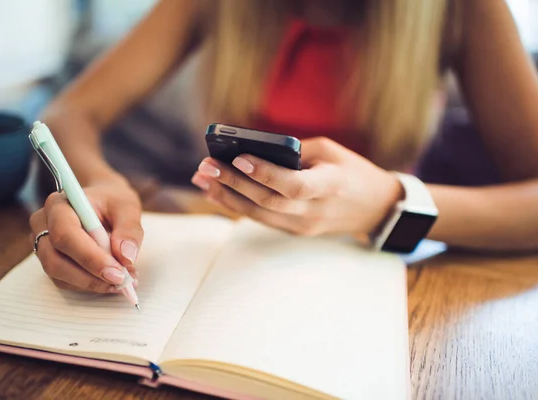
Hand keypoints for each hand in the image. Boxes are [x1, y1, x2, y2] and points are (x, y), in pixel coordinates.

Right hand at [29, 180, 142, 292]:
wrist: (102, 202)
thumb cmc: (112, 201)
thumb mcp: (127, 207)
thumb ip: (129, 229)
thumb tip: (126, 257)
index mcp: (59, 204)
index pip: (65, 234)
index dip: (90, 257)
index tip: (117, 272)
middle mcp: (43, 223)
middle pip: (55, 259)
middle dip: (90, 276)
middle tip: (122, 282)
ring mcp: (42, 243)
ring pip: (57, 273)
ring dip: (91, 283)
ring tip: (122, 281)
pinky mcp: (49, 259)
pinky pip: (63, 280)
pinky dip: (88, 284)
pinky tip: (111, 280)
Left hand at [191, 137, 402, 235]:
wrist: (375, 208)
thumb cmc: (352, 171)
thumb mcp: (331, 151)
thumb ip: (295, 151)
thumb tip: (252, 150)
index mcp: (330, 186)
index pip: (292, 185)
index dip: (264, 173)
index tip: (238, 158)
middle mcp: (315, 211)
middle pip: (267, 201)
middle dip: (232, 183)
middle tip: (206, 167)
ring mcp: (304, 226)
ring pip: (259, 214)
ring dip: (227, 197)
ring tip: (202, 180)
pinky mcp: (296, 231)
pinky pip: (263, 218)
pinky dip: (239, 205)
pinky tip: (219, 192)